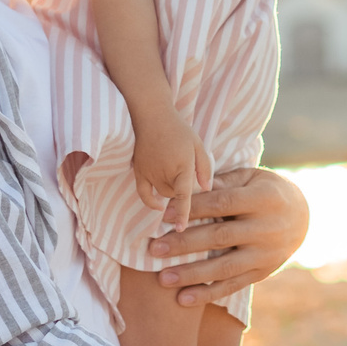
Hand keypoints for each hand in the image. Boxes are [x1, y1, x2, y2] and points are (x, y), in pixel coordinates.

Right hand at [130, 110, 213, 228]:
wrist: (153, 117)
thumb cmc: (178, 131)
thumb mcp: (198, 145)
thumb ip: (204, 168)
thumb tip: (207, 189)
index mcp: (181, 166)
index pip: (182, 195)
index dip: (183, 213)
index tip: (180, 229)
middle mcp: (164, 172)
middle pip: (174, 194)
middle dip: (182, 190)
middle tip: (185, 172)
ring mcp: (149, 172)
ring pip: (162, 193)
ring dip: (169, 190)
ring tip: (173, 172)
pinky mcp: (138, 171)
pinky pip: (144, 194)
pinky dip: (151, 202)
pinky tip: (158, 205)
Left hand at [149, 167, 309, 307]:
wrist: (303, 217)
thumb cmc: (266, 191)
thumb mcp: (251, 178)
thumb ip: (223, 182)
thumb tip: (189, 188)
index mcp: (263, 199)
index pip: (223, 204)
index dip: (194, 210)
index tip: (164, 216)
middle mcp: (266, 229)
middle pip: (220, 237)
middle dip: (185, 244)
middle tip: (155, 249)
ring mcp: (265, 255)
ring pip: (224, 267)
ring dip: (192, 274)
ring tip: (163, 279)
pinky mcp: (262, 273)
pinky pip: (232, 285)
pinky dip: (208, 294)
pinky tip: (183, 299)